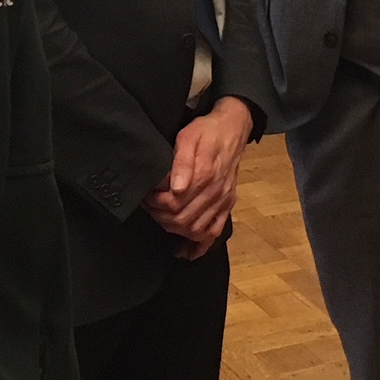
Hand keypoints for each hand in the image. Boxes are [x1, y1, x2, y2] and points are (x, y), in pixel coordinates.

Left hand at [144, 95, 250, 256]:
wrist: (233, 128)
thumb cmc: (207, 131)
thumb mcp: (188, 137)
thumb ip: (181, 162)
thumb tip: (176, 188)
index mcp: (203, 176)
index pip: (173, 204)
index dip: (155, 204)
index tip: (147, 197)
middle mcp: (214, 192)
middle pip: (182, 220)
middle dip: (161, 218)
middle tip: (150, 208)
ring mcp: (222, 200)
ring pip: (196, 230)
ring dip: (176, 230)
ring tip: (163, 220)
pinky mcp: (227, 204)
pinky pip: (215, 232)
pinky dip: (201, 245)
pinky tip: (187, 251)